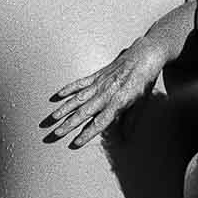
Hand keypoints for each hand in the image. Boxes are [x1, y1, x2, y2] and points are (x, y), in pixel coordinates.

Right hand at [44, 38, 170, 147]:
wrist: (145, 55)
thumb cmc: (145, 81)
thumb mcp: (141, 103)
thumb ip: (130, 121)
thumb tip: (124, 140)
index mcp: (118, 102)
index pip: (100, 122)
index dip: (87, 134)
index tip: (75, 143)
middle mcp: (106, 93)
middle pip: (84, 112)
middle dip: (69, 124)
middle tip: (55, 133)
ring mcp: (99, 83)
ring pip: (78, 98)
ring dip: (64, 109)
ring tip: (52, 118)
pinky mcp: (97, 75)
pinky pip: (80, 83)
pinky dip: (68, 88)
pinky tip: (58, 95)